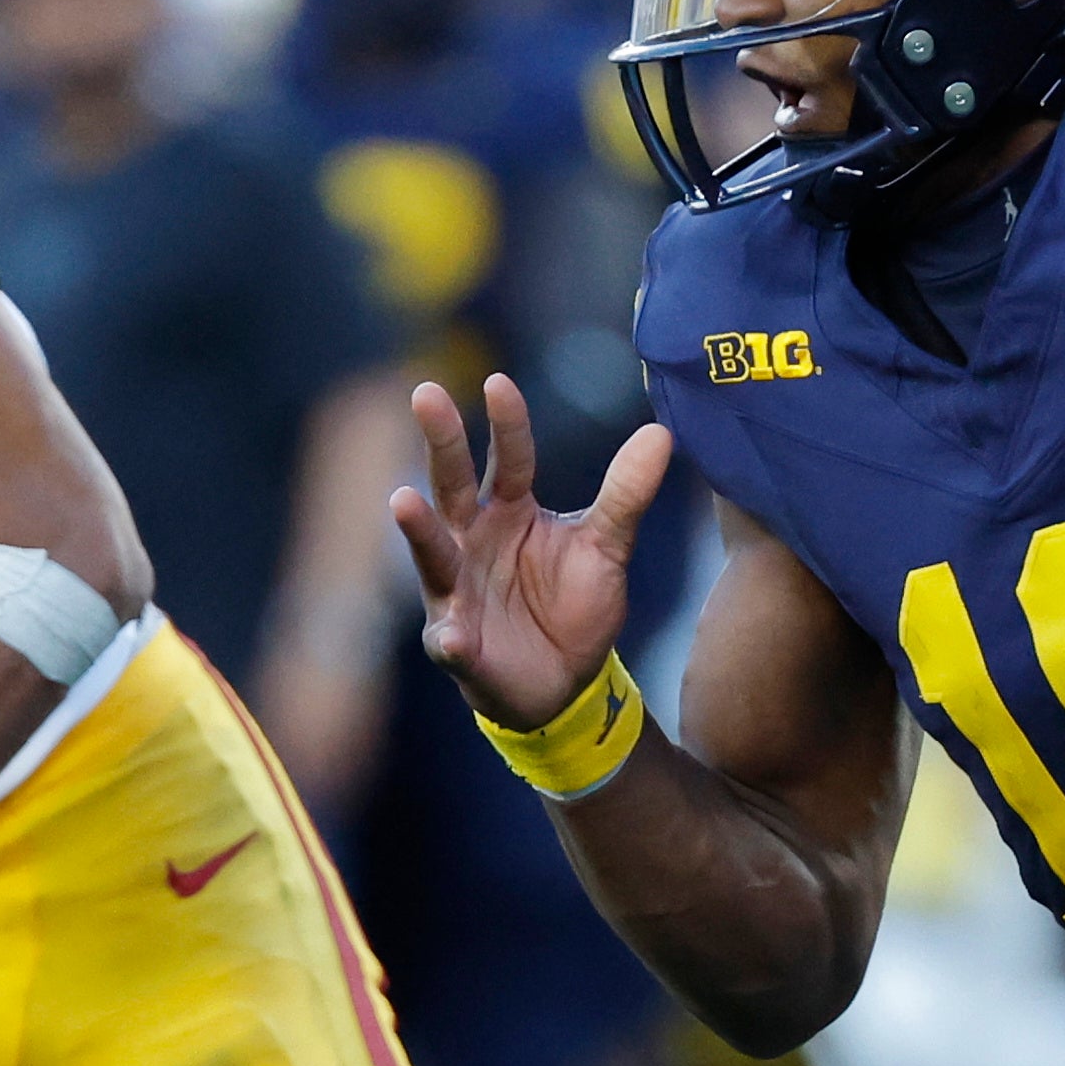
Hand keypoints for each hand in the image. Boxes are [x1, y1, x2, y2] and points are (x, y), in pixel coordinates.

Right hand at [389, 372, 671, 733]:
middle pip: (453, 484)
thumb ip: (625, 495)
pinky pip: (450, 642)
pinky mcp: (459, 646)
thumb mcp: (606, 548)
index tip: (499, 384)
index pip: (510, 458)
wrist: (564, 682)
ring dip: (419, 530)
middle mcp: (473, 540)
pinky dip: (449, 639)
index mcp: (510, 510)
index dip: (507, 424)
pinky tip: (451, 637)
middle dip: (440, 443)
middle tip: (426, 393)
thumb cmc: (573, 605)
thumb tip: (661, 432)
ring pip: (434, 554)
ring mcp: (458, 590)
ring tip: (403, 500)